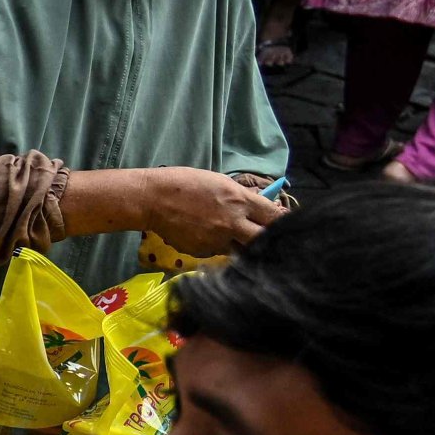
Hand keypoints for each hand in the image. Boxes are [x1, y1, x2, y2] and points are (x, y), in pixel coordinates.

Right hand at [130, 167, 281, 258]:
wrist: (152, 199)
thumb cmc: (185, 183)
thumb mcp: (219, 182)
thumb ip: (242, 197)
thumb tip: (260, 208)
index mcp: (240, 201)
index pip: (275, 217)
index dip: (282, 222)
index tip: (283, 225)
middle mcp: (233, 223)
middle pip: (263, 240)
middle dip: (265, 239)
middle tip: (261, 237)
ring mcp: (217, 240)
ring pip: (240, 249)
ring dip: (239, 244)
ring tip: (227, 234)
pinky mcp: (202, 252)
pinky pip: (216, 252)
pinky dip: (215, 246)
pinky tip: (203, 235)